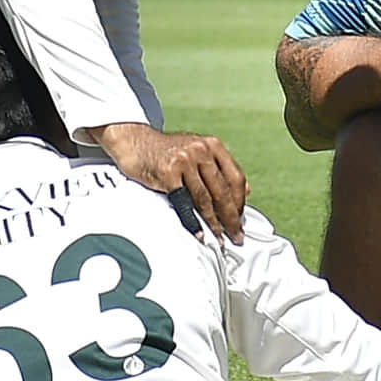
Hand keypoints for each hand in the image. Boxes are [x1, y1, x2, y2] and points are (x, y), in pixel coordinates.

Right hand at [93, 121, 248, 236]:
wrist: (135, 142)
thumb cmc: (166, 152)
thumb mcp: (197, 151)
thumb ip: (219, 169)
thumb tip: (246, 192)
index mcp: (212, 145)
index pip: (236, 178)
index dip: (240, 202)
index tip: (241, 219)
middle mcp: (201, 150)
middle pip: (223, 190)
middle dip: (231, 217)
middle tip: (237, 236)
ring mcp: (184, 161)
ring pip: (205, 199)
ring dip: (214, 223)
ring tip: (220, 239)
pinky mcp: (168, 173)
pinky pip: (184, 203)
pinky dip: (192, 221)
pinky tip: (199, 233)